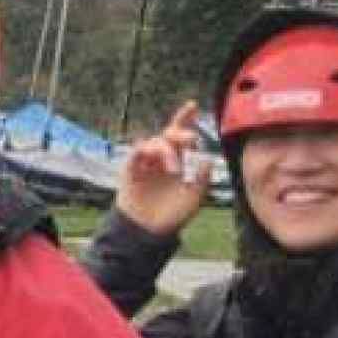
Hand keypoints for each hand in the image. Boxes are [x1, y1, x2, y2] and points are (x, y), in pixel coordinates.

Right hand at [114, 102, 214, 238]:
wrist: (150, 231)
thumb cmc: (173, 214)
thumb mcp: (195, 196)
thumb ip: (203, 177)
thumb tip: (207, 157)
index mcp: (178, 160)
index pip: (182, 135)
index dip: (186, 119)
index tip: (193, 105)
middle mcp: (162, 157)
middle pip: (169, 133)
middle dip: (180, 132)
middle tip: (189, 139)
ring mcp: (146, 162)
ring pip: (154, 142)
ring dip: (166, 150)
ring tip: (174, 169)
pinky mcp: (131, 169)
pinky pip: (136, 152)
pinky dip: (144, 150)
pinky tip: (153, 158)